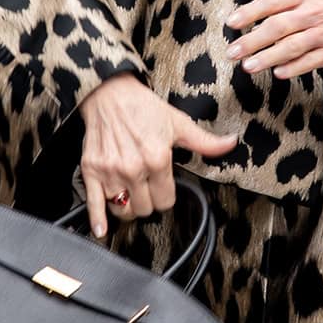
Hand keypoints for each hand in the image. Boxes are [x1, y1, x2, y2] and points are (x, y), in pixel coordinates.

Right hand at [78, 74, 237, 237]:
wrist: (111, 94)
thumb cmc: (143, 107)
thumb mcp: (178, 123)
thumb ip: (205, 141)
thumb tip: (230, 143)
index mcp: (157, 159)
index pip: (166, 200)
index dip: (167, 195)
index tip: (164, 187)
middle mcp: (133, 168)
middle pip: (145, 209)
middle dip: (149, 201)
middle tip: (148, 189)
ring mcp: (111, 171)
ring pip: (123, 210)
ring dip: (128, 207)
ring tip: (132, 196)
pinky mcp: (92, 170)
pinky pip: (94, 203)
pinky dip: (97, 219)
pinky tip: (101, 228)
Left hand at [226, 0, 322, 79]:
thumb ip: (284, 0)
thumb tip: (250, 16)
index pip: (272, 1)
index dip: (250, 12)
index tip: (231, 23)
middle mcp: (314, 12)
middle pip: (278, 26)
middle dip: (252, 41)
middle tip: (233, 52)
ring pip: (292, 47)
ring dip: (268, 57)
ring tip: (249, 67)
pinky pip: (310, 61)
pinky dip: (293, 68)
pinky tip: (278, 73)